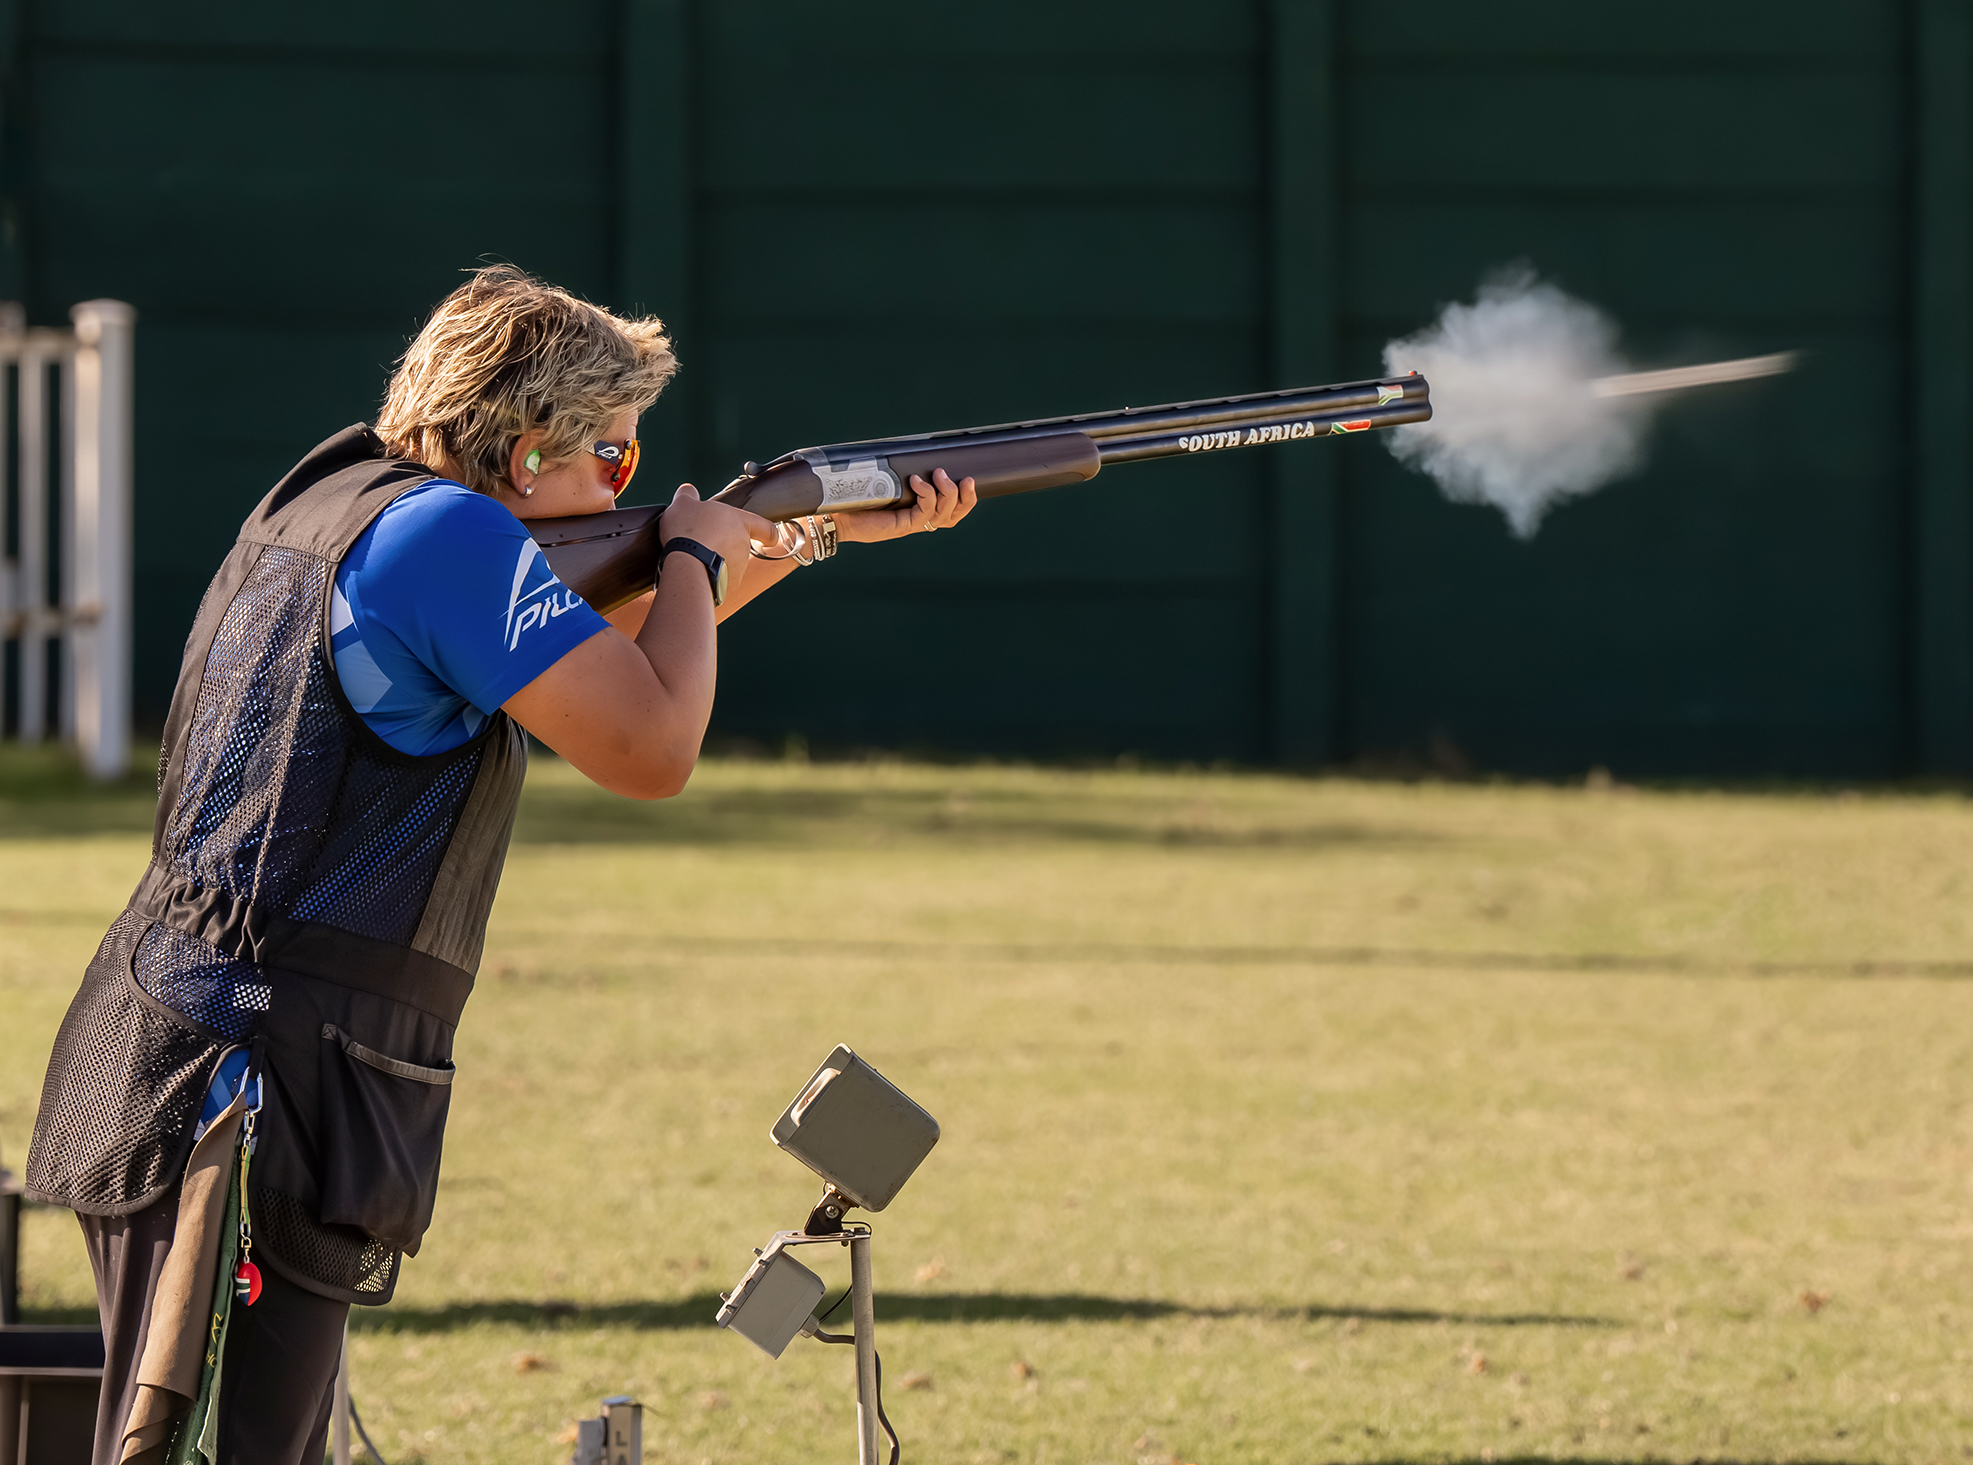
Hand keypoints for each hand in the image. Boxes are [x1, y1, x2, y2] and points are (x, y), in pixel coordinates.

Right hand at [658, 483, 773, 574]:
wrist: (686, 563)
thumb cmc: (688, 530)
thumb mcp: (683, 503)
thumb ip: (688, 495)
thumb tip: (688, 491)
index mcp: (739, 521)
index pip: (766, 527)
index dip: (768, 533)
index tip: (768, 538)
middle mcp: (743, 544)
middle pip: (740, 545)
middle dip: (726, 545)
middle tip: (704, 542)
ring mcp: (739, 566)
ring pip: (732, 563)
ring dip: (718, 560)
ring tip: (695, 557)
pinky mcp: (730, 584)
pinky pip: (722, 579)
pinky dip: (712, 576)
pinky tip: (696, 571)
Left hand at [833, 467, 977, 543]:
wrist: (834, 511)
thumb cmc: (857, 493)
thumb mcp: (885, 476)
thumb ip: (900, 467)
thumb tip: (912, 444)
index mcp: (920, 509)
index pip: (953, 509)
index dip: (967, 498)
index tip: (970, 478)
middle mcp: (919, 519)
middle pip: (954, 515)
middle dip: (965, 497)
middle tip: (965, 478)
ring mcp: (911, 524)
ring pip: (943, 516)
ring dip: (947, 493)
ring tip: (938, 475)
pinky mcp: (901, 526)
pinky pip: (923, 513)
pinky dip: (926, 496)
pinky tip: (917, 481)